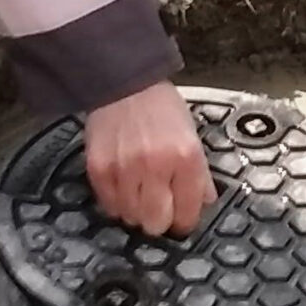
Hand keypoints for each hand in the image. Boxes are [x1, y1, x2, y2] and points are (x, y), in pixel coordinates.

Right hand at [83, 81, 213, 235]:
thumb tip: (206, 202)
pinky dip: (116, 202)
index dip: (184, 221)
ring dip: (136, 211)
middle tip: (158, 209)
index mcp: (185, 158)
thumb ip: (200, 172)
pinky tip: (123, 187)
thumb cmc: (161, 107)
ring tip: (138, 194)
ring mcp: (124, 169)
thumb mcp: (191, 134)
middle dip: (159, 220)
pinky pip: (108, 205)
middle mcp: (155, 166)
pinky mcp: (99, 169)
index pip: (187, 213)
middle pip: (156, 223)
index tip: (181, 218)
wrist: (124, 82)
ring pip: (131, 218)